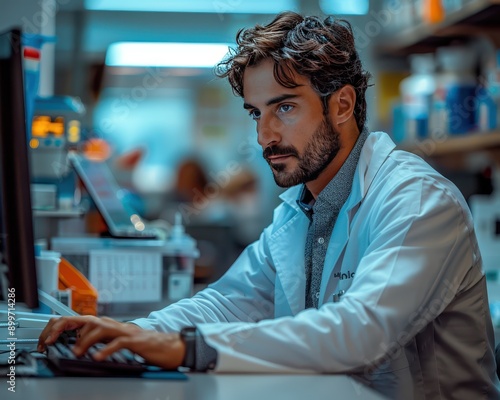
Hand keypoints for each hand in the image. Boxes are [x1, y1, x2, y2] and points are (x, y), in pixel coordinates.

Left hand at [37, 316, 185, 369]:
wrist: (167, 346)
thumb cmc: (142, 345)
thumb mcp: (115, 341)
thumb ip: (99, 340)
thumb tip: (77, 345)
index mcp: (107, 325)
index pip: (79, 320)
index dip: (61, 327)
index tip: (48, 339)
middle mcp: (114, 325)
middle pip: (86, 319)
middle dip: (65, 327)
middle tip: (52, 340)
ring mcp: (125, 331)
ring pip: (100, 328)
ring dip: (85, 340)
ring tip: (77, 352)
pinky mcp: (135, 340)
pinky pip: (118, 342)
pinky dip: (106, 349)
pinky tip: (98, 357)